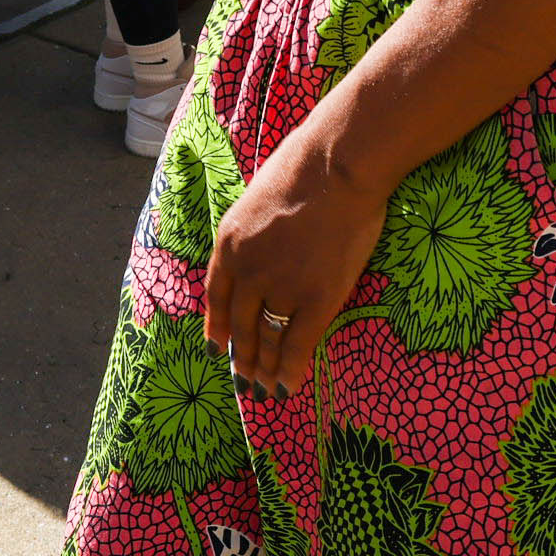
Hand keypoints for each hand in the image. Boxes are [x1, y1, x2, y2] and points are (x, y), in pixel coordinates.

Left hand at [203, 130, 391, 398]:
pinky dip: (290, 370)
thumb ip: (256, 234)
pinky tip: (287, 388)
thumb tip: (265, 254)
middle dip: (241, 357)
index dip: (217, 327)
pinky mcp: (317, 298)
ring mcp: (282, 288)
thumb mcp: (259, 198)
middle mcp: (248, 272)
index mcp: (229, 244)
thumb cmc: (306, 168)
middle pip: (241, 325)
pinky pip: (299, 345)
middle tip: (244, 380)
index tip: (216, 349)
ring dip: (265, 369)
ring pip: (268, 339)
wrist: (338, 165)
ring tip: (265, 389)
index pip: (217, 297)